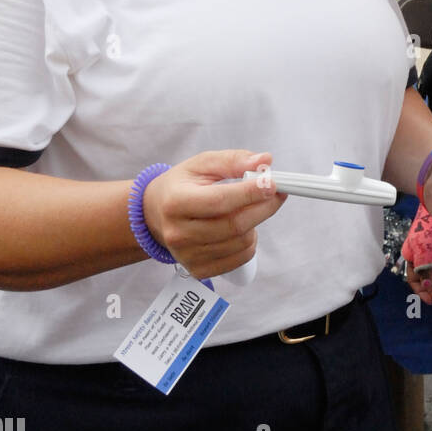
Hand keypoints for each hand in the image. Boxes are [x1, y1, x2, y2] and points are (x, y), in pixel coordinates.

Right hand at [141, 150, 285, 278]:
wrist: (155, 214)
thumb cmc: (182, 185)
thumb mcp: (202, 164)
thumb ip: (233, 160)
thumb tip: (265, 161)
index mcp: (177, 202)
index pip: (220, 201)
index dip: (250, 192)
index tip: (272, 183)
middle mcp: (179, 233)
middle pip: (234, 225)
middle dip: (264, 207)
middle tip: (276, 193)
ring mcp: (187, 255)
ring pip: (240, 243)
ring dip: (257, 224)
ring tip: (251, 208)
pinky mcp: (198, 270)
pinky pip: (239, 259)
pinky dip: (249, 243)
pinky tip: (243, 228)